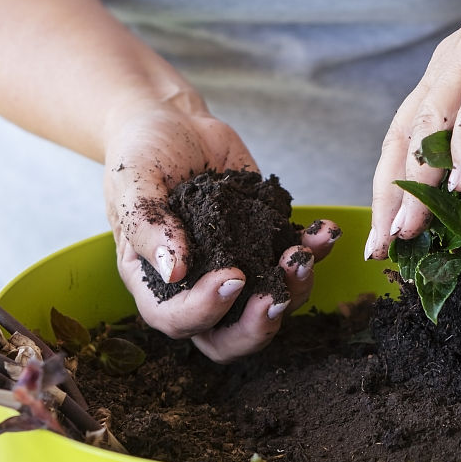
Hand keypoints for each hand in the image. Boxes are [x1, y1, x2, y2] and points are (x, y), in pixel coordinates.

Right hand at [103, 93, 339, 360]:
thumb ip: (150, 227)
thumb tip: (176, 271)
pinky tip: (325, 231)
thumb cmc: (141, 155)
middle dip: (257, 327)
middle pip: (227, 337)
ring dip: (294, 288)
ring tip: (303, 253)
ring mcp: (236, 266)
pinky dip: (314, 251)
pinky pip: (294, 261)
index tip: (232, 277)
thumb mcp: (135, 183)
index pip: (176, 319)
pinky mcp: (265, 242)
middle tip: (277, 298)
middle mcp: (196, 286)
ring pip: (270, 304)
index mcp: (156, 282)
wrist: (174, 124)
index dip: (205, 312)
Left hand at [368, 0, 460, 256]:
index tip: (386, 239)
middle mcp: (448, 67)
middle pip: (402, 138)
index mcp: (448, 81)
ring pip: (430, 123)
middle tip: (384, 246)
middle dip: (391, 196)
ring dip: (419, 178)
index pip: (405, 142)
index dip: (392, 190)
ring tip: (412, 227)